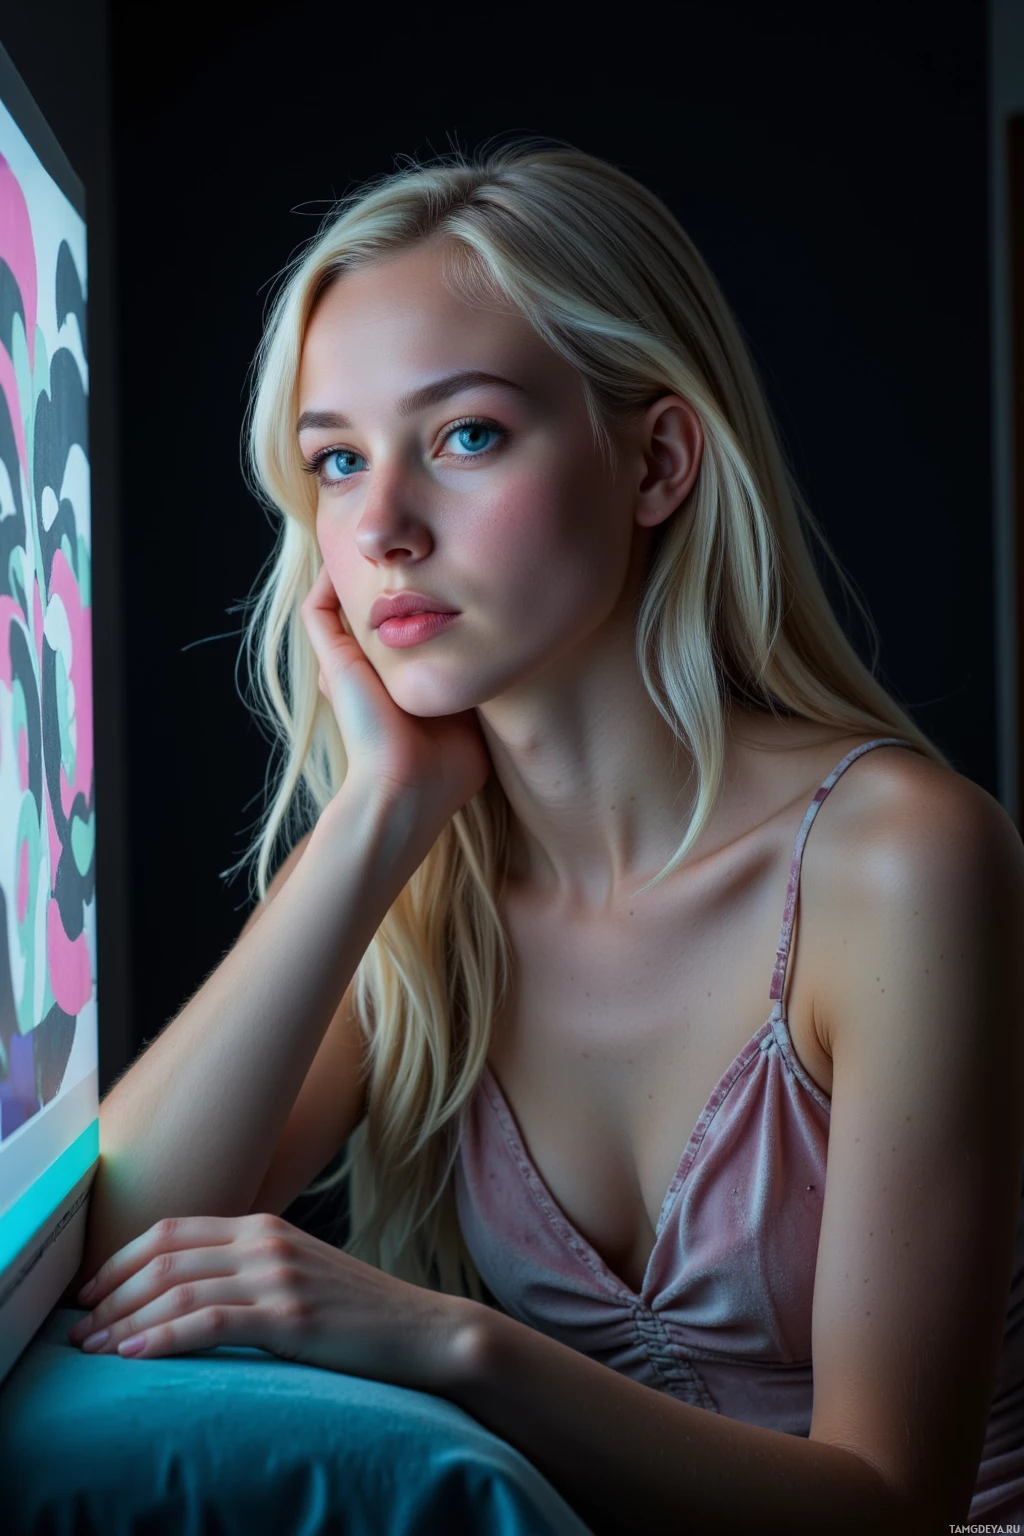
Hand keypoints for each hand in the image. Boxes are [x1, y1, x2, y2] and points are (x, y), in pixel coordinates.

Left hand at [66, 1212, 471, 1390]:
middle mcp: (264, 1241)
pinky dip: (164, 1338)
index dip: (120, 1261)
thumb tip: (185, 1288)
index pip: (171, 1231)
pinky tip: (136, 1355)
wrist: (422, 1330)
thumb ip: (247, 1268)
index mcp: (262, 1226)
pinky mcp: (289, 1315)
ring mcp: (277, 1276)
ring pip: (177, 1290)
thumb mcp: (296, 1272)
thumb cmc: (356, 1312)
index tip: (89, 1294)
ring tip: (95, 1350)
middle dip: (111, 1296)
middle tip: (80, 1331)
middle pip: (164, 1259)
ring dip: (126, 1322)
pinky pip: (209, 1322)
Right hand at [300, 562, 492, 829]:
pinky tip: (355, 558)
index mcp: (400, 685)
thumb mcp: (474, 718)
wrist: (411, 790)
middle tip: (411, 551)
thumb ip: (482, 689)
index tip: (447, 577)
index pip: (403, 635)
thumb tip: (512, 664)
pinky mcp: (333, 662)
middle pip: (370, 617)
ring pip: (340, 607)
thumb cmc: (448, 769)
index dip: (419, 605)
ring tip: (382, 547)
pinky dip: (328, 580)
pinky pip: (318, 610)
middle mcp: (371, 673)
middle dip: (387, 584)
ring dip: (355, 576)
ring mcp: (347, 667)